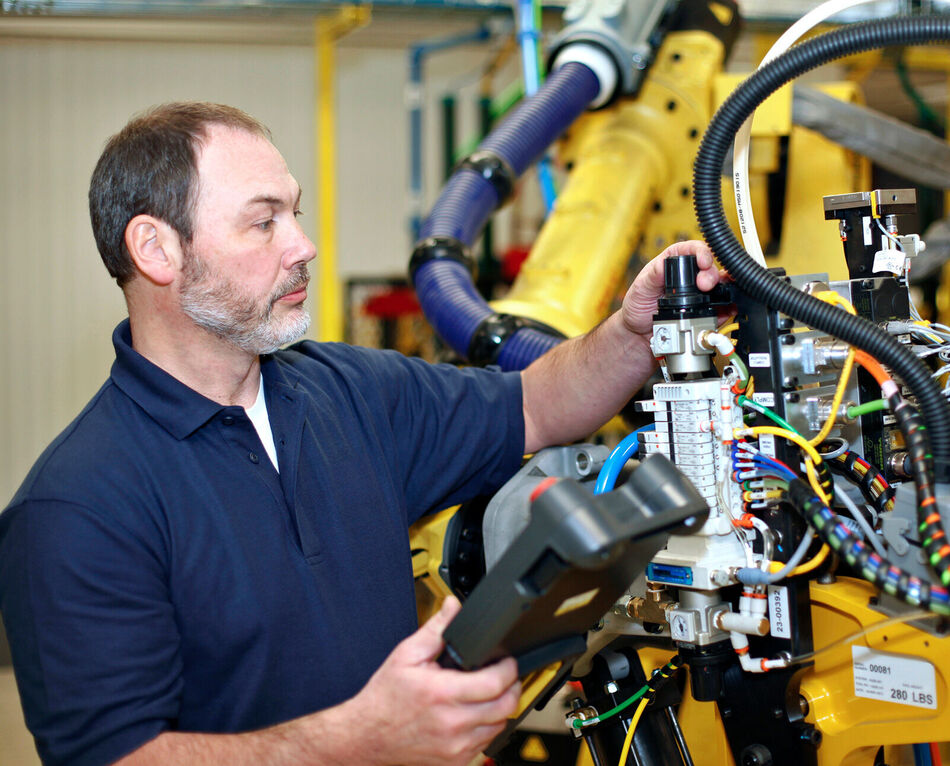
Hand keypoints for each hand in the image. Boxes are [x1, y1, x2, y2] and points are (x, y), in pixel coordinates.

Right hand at [350, 597, 520, 765]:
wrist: (367, 735)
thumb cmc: (385, 697)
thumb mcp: (407, 655)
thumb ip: (436, 629)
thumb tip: (453, 606)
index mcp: (441, 693)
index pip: (494, 683)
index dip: (508, 668)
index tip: (506, 660)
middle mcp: (452, 723)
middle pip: (505, 707)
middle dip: (512, 687)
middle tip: (506, 675)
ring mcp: (455, 746)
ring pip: (499, 726)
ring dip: (501, 708)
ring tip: (489, 693)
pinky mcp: (455, 761)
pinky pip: (485, 742)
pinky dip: (486, 727)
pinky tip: (474, 714)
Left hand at [620, 240, 722, 336]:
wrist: (639, 332)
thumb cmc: (638, 304)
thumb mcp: (641, 286)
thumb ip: (653, 275)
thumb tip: (663, 264)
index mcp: (674, 262)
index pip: (693, 249)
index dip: (702, 252)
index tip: (703, 262)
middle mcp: (690, 276)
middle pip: (710, 267)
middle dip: (711, 275)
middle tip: (705, 285)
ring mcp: (701, 293)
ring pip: (721, 285)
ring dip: (725, 288)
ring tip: (720, 295)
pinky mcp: (707, 310)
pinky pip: (723, 306)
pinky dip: (729, 306)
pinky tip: (727, 307)